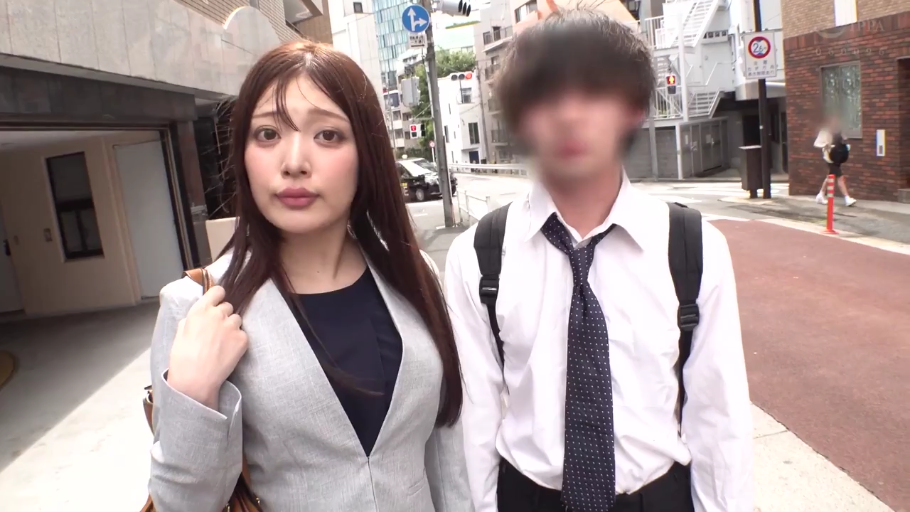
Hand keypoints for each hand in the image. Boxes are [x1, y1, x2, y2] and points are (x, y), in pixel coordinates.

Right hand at [167, 285, 248, 408]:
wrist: (195, 380)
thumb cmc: (182, 359)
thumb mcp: (180, 333)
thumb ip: (192, 319)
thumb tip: (201, 315)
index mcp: (200, 310)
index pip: (217, 291)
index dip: (218, 296)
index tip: (218, 301)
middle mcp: (217, 314)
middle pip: (228, 307)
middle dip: (223, 316)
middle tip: (217, 331)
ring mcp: (232, 326)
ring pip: (237, 320)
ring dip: (231, 328)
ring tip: (222, 343)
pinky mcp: (243, 339)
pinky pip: (243, 334)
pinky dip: (238, 341)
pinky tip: (228, 352)